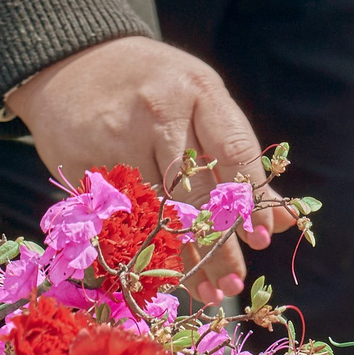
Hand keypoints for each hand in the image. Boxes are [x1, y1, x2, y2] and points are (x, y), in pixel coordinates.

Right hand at [2, 35, 296, 304]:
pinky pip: (119, 219)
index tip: (261, 240)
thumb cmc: (153, 88)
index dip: (250, 200)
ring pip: (157, 213)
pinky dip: (142, 253)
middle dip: (220, 245)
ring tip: (210, 292)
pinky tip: (161, 278)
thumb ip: (239, 157)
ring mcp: (117, 139)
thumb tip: (281, 220)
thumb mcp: (202, 103)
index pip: (234, 152)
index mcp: (198, 93)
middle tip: (235, 284)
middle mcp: (158, 113)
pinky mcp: (85, 163)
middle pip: (196, 192)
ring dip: (185, 260)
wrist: (71, 62)